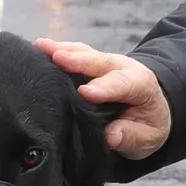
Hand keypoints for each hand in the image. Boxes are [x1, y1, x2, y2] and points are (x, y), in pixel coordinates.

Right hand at [34, 39, 170, 157]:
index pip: (122, 84)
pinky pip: (73, 53)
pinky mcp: (89, 64)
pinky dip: (56, 50)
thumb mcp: (148, 138)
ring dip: (62, 49)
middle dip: (78, 60)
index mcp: (141, 85)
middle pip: (99, 62)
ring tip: (39, 46)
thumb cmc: (147, 125)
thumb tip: (111, 135)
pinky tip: (37, 48)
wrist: (149, 109)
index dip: (104, 87)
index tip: (86, 93)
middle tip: (57, 57)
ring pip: (83, 53)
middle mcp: (121, 68)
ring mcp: (103, 64)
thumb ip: (131, 137)